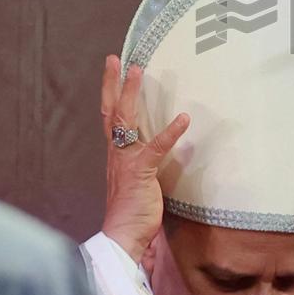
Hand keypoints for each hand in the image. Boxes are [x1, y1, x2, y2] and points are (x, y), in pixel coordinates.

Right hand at [100, 54, 189, 264]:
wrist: (121, 237)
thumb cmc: (132, 211)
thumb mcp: (137, 180)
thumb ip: (145, 161)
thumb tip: (158, 148)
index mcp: (115, 154)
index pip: (110, 117)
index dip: (111, 92)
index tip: (113, 69)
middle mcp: (116, 153)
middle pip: (110, 111)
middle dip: (112, 83)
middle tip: (114, 58)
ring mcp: (126, 160)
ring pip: (124, 120)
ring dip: (131, 94)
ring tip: (137, 71)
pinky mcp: (140, 172)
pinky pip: (155, 147)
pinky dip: (169, 132)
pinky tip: (183, 118)